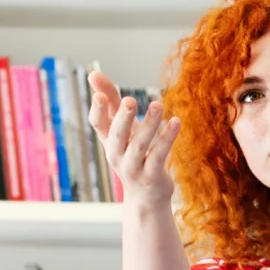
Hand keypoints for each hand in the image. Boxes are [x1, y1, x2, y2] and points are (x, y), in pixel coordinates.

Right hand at [88, 73, 178, 205]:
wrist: (145, 196)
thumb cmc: (132, 153)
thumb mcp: (121, 128)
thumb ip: (111, 100)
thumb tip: (93, 73)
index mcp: (108, 141)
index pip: (98, 124)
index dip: (97, 110)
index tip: (98, 94)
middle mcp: (116, 154)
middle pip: (117, 135)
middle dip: (123, 118)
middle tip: (130, 100)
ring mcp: (133, 167)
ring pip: (140, 145)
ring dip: (149, 124)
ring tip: (157, 104)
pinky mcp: (151, 175)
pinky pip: (159, 156)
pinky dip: (167, 138)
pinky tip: (176, 121)